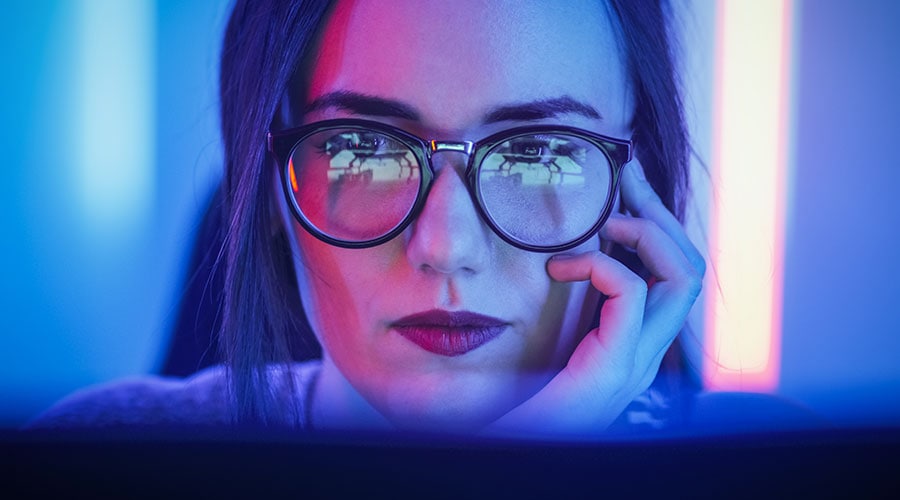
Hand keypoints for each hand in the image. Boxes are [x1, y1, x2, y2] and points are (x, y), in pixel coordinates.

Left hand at [486, 159, 704, 437]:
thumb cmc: (518, 406)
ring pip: (683, 276)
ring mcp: (635, 362)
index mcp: (634, 343)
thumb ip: (566, 307)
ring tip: (607, 220)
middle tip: (626, 177)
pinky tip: (560, 268)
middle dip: (660, 213)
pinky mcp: (613, 367)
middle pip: (690, 266)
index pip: (675, 274)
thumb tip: (552, 255)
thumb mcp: (547, 342)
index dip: (658, 223)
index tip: (627, 183)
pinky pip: (633, 295)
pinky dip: (601, 265)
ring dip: (647, 233)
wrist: (510, 452)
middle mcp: (645, 352)